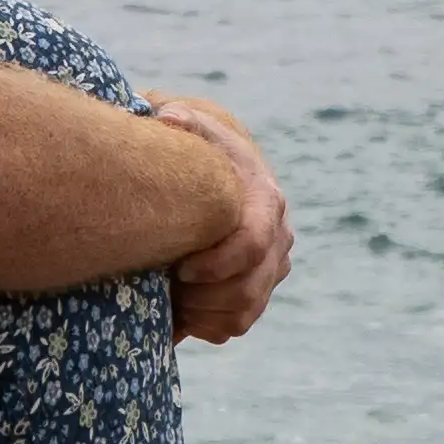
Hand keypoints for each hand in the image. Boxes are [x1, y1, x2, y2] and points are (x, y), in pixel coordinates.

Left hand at [146, 93, 292, 343]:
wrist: (221, 172)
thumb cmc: (198, 150)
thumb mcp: (192, 126)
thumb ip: (181, 119)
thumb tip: (168, 117)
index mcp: (266, 202)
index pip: (252, 244)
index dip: (217, 264)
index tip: (179, 268)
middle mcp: (279, 239)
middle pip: (249, 289)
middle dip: (203, 297)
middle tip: (165, 289)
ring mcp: (272, 269)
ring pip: (243, 313)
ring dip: (201, 314)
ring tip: (167, 298)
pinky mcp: (260, 292)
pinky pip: (235, 325)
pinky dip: (204, 325)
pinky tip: (177, 309)